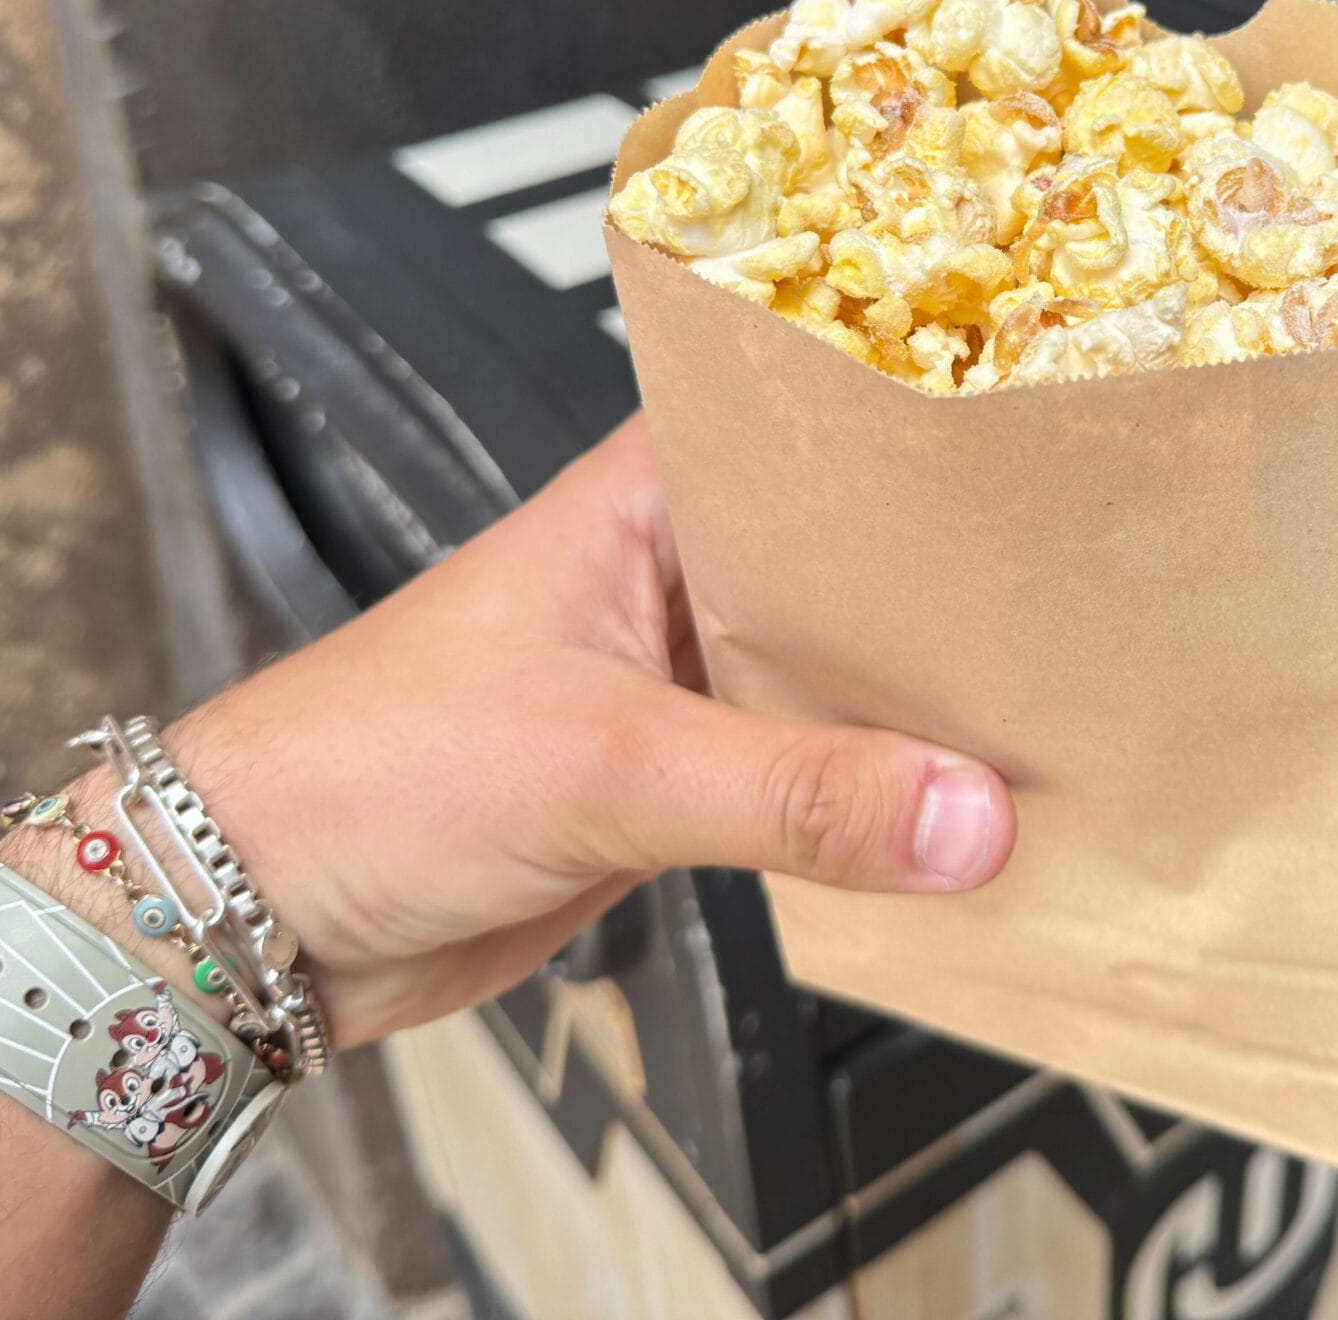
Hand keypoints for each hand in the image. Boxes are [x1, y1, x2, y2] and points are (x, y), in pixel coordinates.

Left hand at [38, 414, 1015, 1046]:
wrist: (251, 917)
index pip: (810, 419)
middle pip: (848, 556)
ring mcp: (674, 679)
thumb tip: (968, 816)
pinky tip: (953, 812)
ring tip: (1050, 705)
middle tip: (1087, 594)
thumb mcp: (606, 764)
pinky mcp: (672, 783)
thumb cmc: (366, 770)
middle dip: (949, 585)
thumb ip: (797, 794)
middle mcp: (670, 571)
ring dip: (915, 704)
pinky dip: (871, 795)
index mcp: (645, 496)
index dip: (923, 421)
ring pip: (834, 672)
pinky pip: (804, 774)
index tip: (1047, 431)